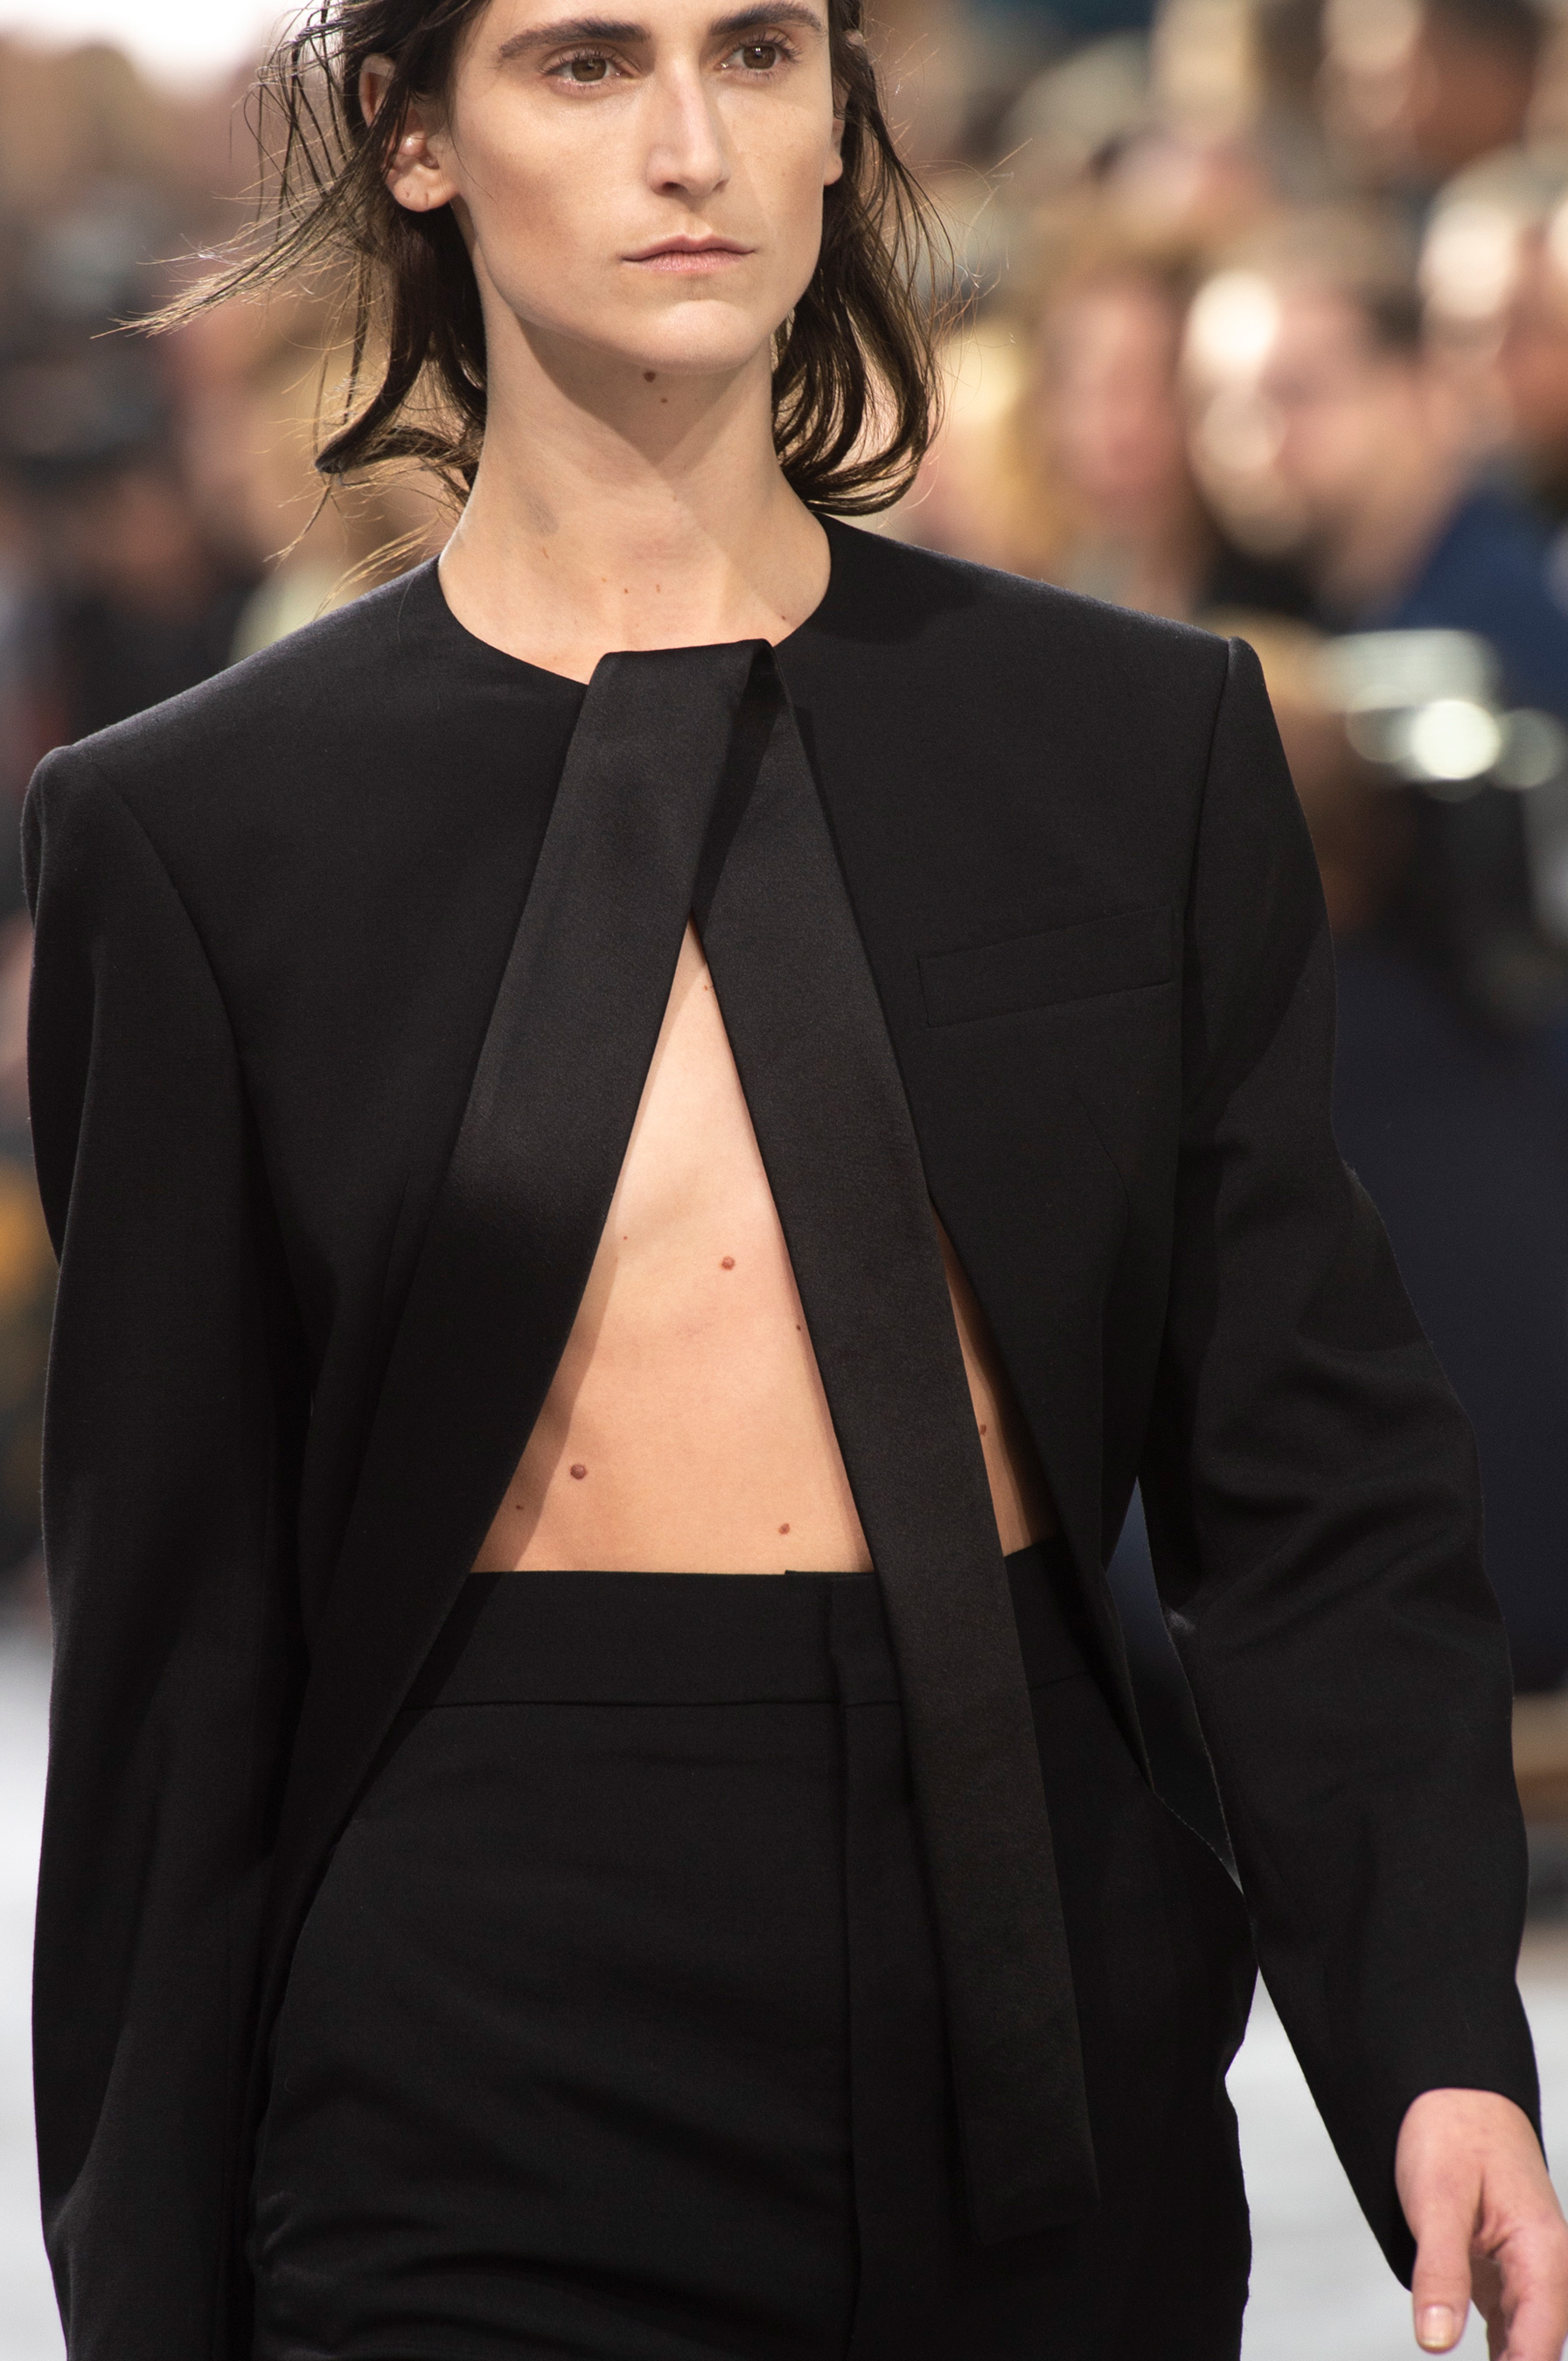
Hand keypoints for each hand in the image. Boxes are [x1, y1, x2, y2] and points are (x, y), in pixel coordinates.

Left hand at [1396, 2088, 1567, 2358]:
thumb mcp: (1437, 2199)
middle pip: (1541, 2350)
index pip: (1540, 2343)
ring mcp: (1526, 2274)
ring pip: (1529, 2344)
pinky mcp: (1504, 2275)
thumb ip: (1439, 2271)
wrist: (1453, 2094)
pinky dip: (1503, 2354)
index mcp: (1543, 2253)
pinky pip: (1512, 2330)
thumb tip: (1436, 2342)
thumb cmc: (1451, 2133)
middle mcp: (1545, 2270)